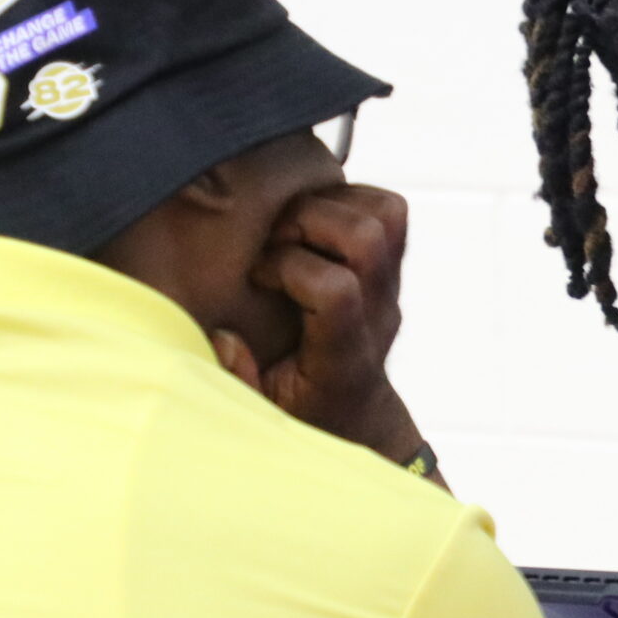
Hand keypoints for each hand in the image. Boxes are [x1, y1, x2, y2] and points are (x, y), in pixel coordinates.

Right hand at [214, 185, 423, 460]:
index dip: (288, 267)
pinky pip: (387, 211)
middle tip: (274, 243)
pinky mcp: (391, 267)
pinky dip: (346, 201)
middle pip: (367, 236)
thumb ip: (236, 380)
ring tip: (293, 231)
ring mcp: (391, 288)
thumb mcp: (260, 414)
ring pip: (386, 214)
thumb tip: (226, 336)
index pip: (337, 289)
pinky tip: (310, 228)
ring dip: (331, 205)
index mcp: (343, 356)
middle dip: (307, 221)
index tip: (256, 279)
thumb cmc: (305, 415)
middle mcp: (377, 315)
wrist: (359, 415)